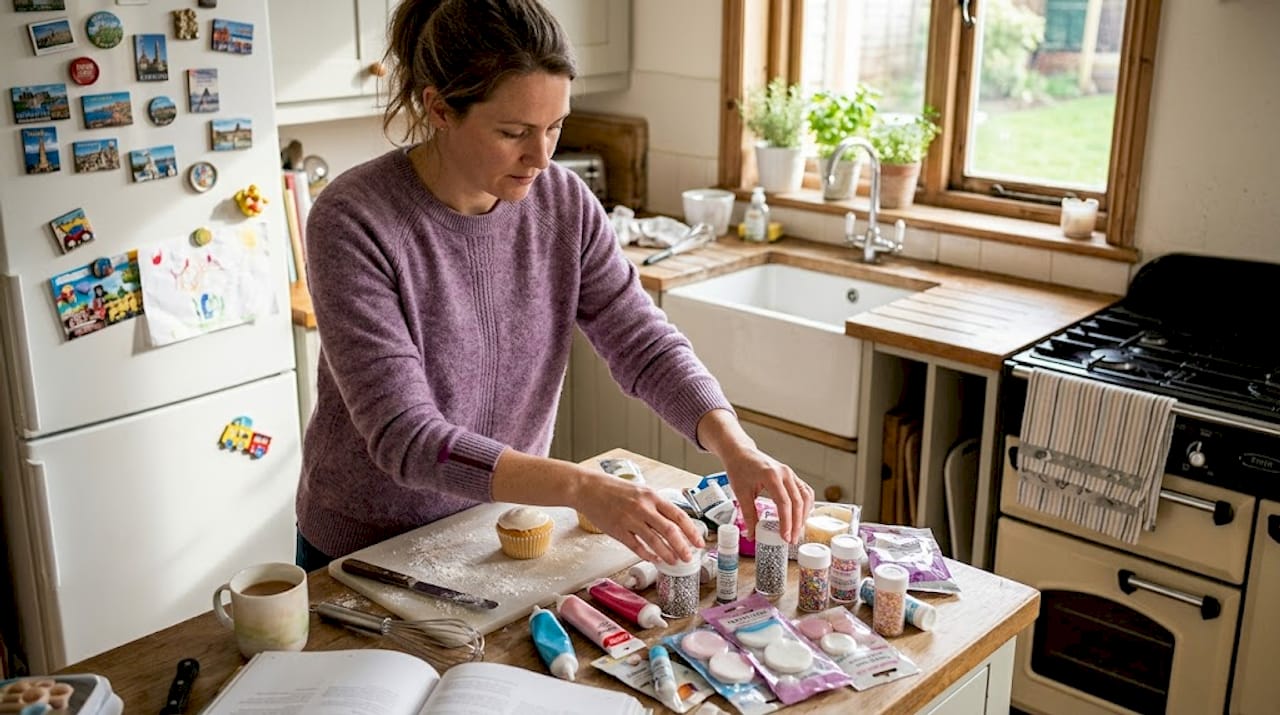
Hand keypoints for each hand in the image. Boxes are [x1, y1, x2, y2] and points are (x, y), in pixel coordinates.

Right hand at [575, 476, 705, 564]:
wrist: (588, 489)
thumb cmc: (614, 489)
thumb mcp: (640, 490)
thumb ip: (655, 505)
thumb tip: (673, 522)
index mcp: (652, 496)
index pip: (678, 516)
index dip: (691, 531)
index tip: (699, 542)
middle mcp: (643, 508)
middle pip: (670, 531)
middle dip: (682, 547)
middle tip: (689, 558)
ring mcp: (630, 520)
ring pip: (654, 541)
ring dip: (667, 554)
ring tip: (674, 562)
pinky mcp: (618, 531)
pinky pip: (636, 547)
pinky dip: (648, 555)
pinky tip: (655, 559)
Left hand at [721, 446, 813, 543]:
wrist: (740, 452)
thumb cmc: (739, 468)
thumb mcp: (741, 492)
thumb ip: (748, 514)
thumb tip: (752, 535)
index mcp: (771, 476)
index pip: (784, 503)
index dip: (786, 522)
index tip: (785, 537)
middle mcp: (785, 473)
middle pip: (798, 501)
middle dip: (796, 523)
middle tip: (792, 539)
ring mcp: (790, 473)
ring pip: (805, 496)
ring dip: (804, 515)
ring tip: (797, 531)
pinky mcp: (791, 475)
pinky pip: (804, 490)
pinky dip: (806, 504)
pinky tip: (801, 516)